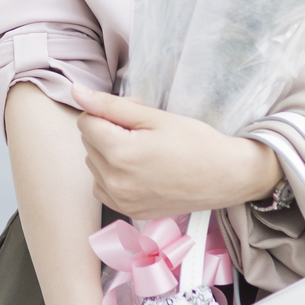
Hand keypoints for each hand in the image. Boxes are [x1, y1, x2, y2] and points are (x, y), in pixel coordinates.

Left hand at [71, 85, 280, 219]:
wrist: (228, 177)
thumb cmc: (197, 143)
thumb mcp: (154, 116)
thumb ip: (110, 105)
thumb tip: (76, 92)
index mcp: (120, 154)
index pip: (86, 122)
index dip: (108, 110)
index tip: (134, 110)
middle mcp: (115, 182)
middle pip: (89, 143)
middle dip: (108, 129)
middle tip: (143, 127)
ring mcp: (122, 201)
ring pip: (93, 164)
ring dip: (108, 151)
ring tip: (143, 147)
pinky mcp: (130, 212)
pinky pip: (103, 187)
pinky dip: (111, 174)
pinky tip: (136, 168)